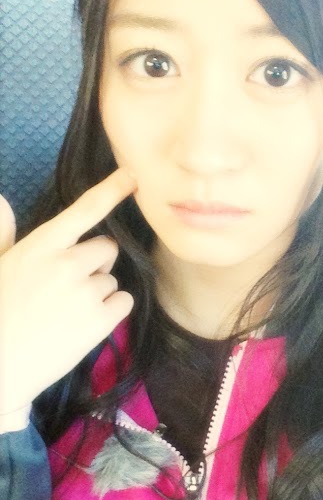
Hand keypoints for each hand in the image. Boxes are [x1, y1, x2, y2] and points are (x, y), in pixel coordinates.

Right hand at [0, 168, 137, 415]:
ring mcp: (86, 292)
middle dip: (96, 262)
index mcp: (40, 246)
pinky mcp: (101, 321)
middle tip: (71, 285)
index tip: (132, 175)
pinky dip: (112, 310)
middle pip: (107, 248)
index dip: (111, 190)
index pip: (84, 210)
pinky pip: (124, 301)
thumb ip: (4, 232)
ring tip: (68, 312)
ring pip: (112, 278)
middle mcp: (67, 263)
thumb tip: (1, 200)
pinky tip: (84, 323)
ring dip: (99, 291)